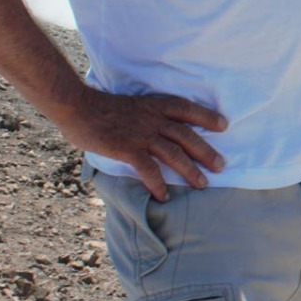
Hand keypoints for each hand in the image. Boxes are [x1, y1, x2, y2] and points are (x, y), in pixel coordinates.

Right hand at [58, 87, 228, 200]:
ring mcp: (141, 133)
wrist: (76, 106)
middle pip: (187, 135)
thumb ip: (147, 116)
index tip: (224, 125)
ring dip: (190, 170)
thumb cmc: (101, 108)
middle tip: (220, 166)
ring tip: (202, 184)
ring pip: (174, 153)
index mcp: (155, 105)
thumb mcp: (132, 104)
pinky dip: (158, 183)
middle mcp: (153, 119)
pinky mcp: (127, 148)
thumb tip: (158, 130)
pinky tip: (164, 196)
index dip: (207, 116)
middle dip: (206, 151)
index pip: (187, 108)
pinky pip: (148, 168)